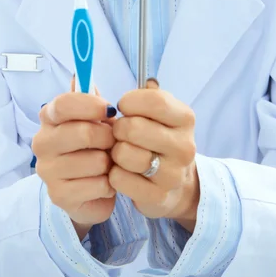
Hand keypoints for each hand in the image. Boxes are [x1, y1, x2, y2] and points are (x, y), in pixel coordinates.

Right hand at [32, 78, 117, 234]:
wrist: (90, 190)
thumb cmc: (95, 147)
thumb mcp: (95, 119)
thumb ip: (89, 98)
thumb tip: (79, 73)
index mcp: (49, 118)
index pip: (63, 104)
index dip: (89, 105)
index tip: (109, 110)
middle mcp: (42, 143)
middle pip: (81, 132)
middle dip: (107, 137)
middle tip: (112, 142)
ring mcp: (48, 171)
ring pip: (95, 161)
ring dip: (109, 163)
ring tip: (107, 164)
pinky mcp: (59, 196)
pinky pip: (97, 185)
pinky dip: (109, 184)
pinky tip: (104, 183)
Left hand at [108, 79, 198, 222]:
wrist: (177, 184)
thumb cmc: (159, 139)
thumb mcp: (158, 113)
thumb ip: (139, 95)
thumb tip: (90, 80)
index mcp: (185, 118)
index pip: (154, 101)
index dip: (129, 102)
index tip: (123, 107)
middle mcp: (185, 145)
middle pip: (134, 128)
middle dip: (118, 129)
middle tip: (120, 133)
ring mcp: (174, 174)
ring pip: (124, 154)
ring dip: (115, 153)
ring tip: (121, 153)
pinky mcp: (159, 196)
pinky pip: (119, 179)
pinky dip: (114, 174)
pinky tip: (123, 172)